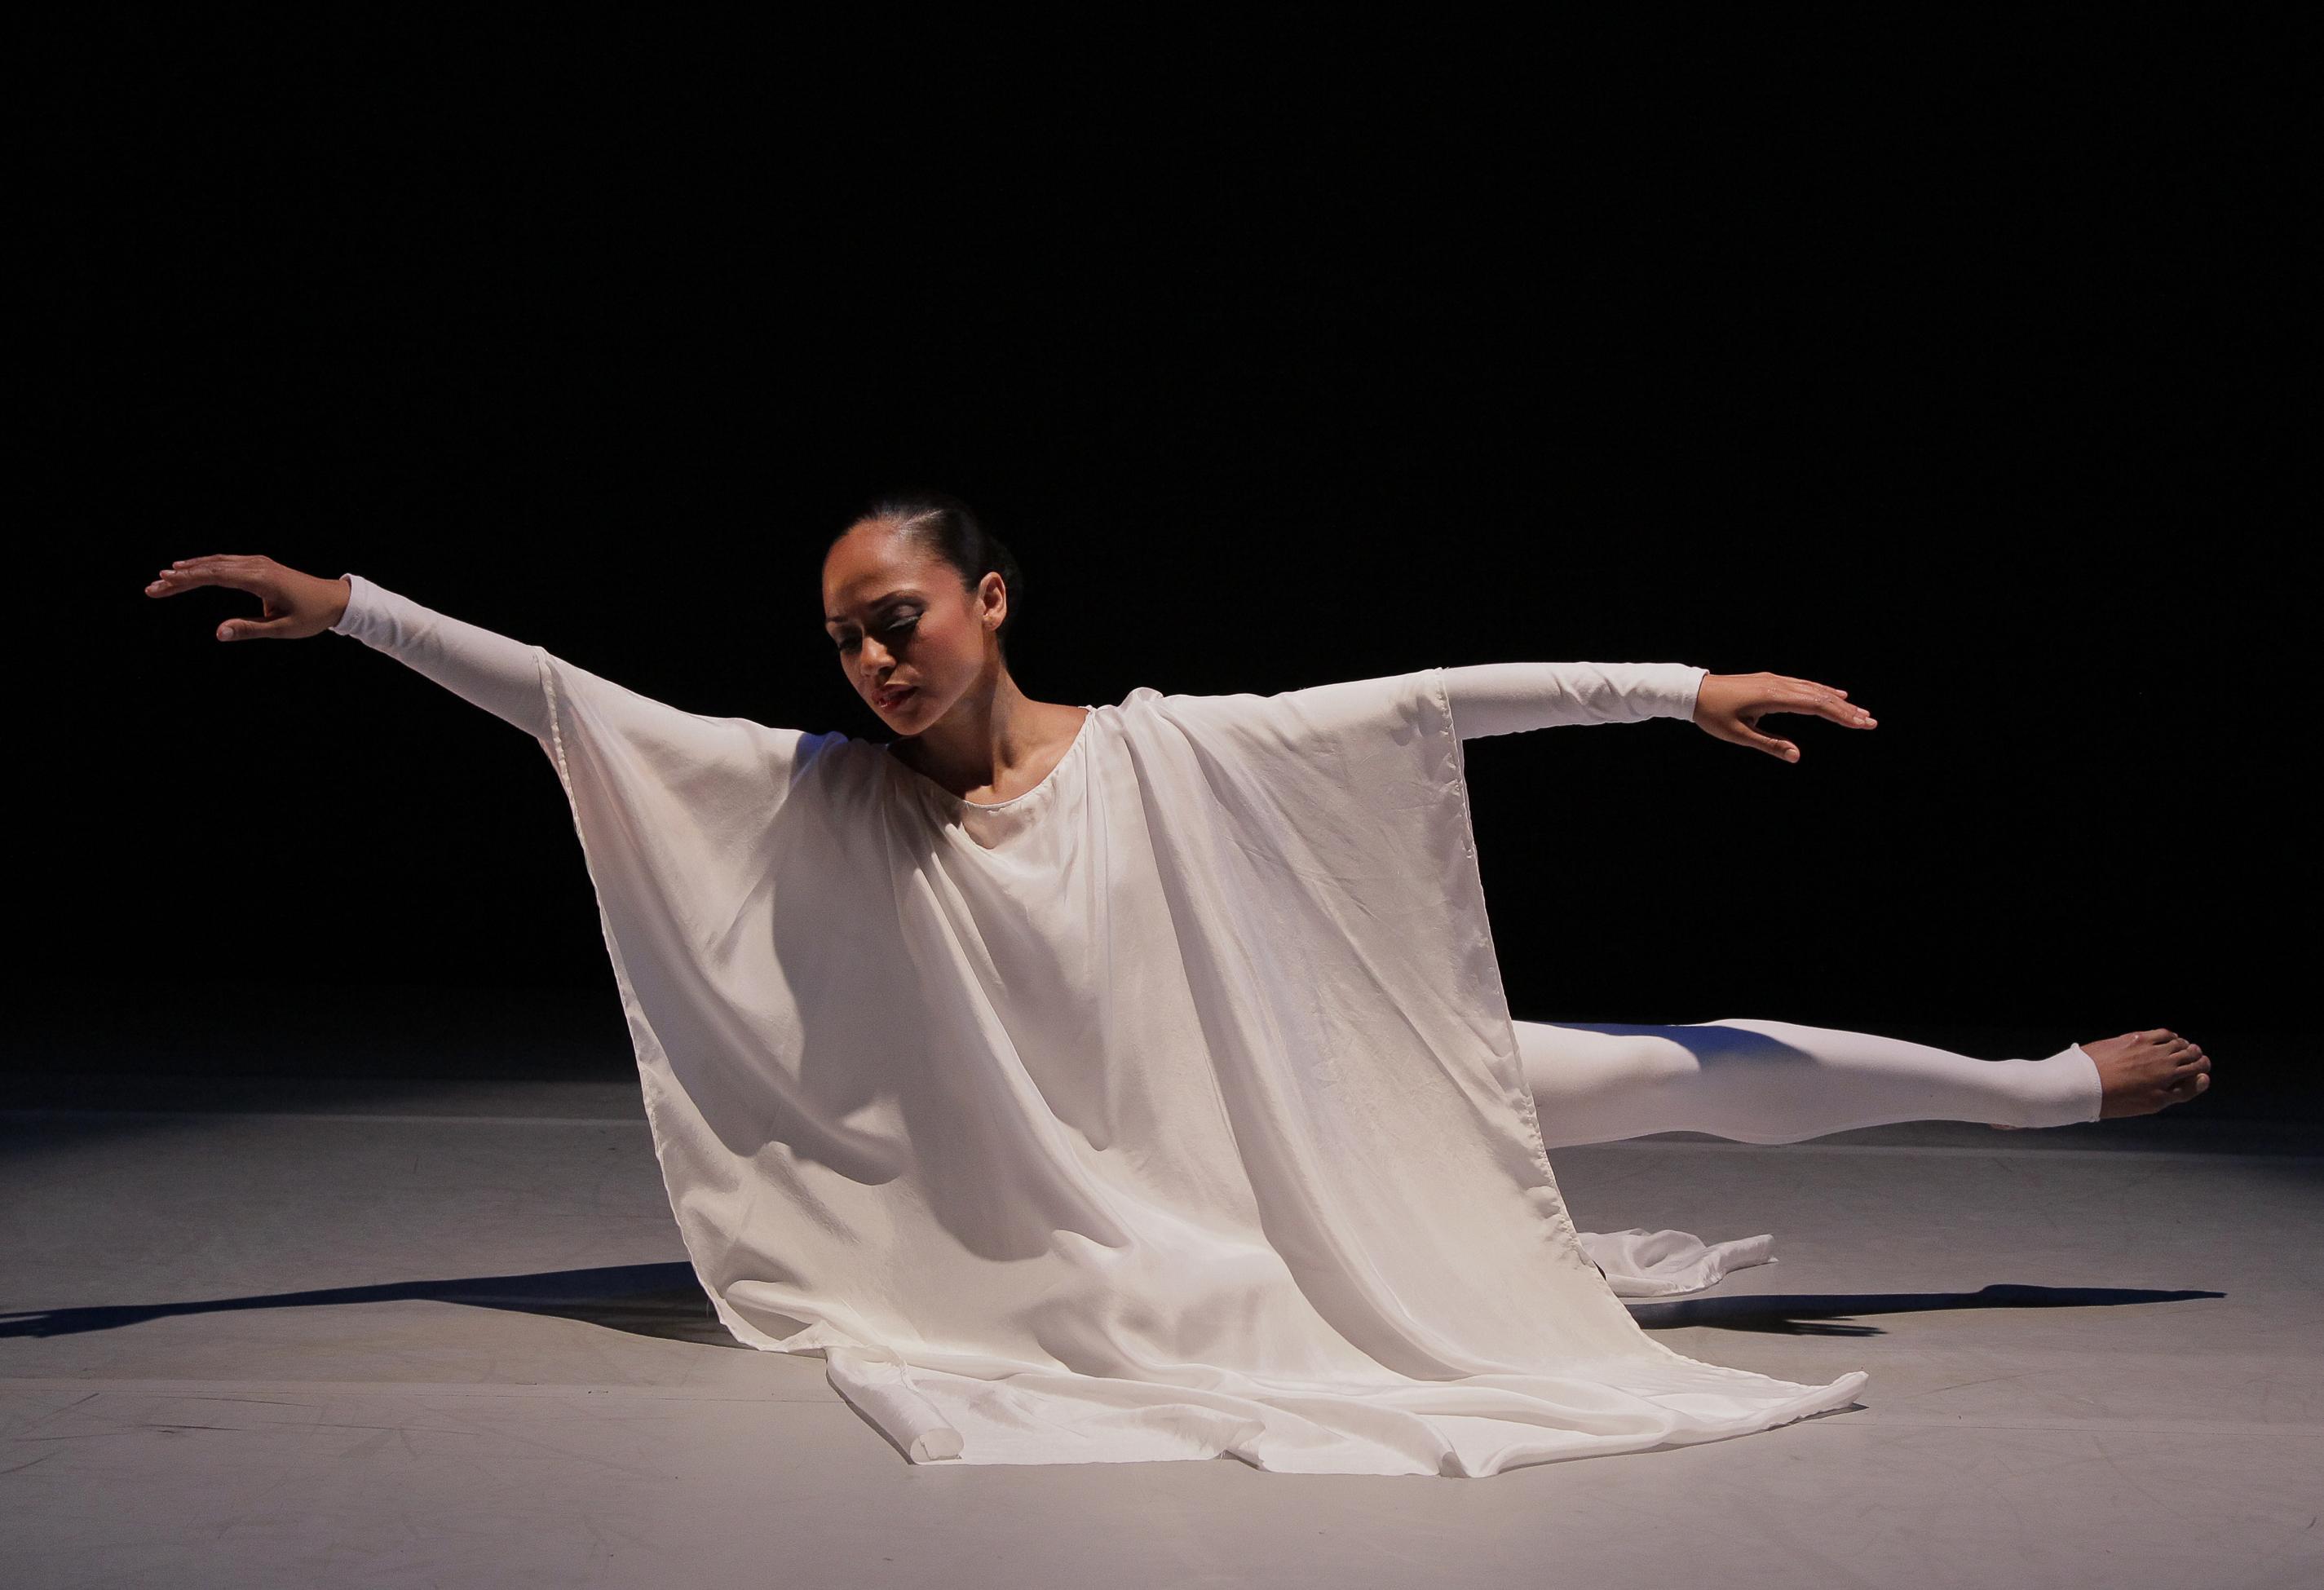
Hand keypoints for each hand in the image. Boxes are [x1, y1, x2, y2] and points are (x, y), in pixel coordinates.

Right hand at [144, 555, 348, 640]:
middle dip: (180, 577)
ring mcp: (258, 563)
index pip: (215, 576)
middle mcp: (256, 566)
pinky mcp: (260, 565)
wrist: (336, 599)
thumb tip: (218, 634)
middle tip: (152, 587)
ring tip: (164, 578)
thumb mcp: (283, 629)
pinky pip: (227, 563)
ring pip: (217, 563)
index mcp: (261, 580)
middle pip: (210, 567)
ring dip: (190, 570)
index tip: (163, 582)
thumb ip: (250, 630)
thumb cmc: (312, 616)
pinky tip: (191, 569)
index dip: (187, 579)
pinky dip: (206, 566)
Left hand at [1691, 671, 1876, 763]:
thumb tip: (1797, 756)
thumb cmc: (1713, 715)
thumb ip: (1770, 745)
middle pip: (1821, 697)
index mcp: (1774, 697)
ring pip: (1814, 689)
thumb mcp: (1739, 735)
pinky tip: (1834, 695)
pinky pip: (1803, 685)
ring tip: (1859, 711)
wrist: (1693, 691)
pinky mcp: (1770, 681)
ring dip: (1838, 701)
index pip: (1817, 706)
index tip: (1862, 724)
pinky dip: (1822, 691)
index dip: (1841, 716)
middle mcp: (1779, 685)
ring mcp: (1775, 681)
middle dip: (1847, 710)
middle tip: (1871, 722)